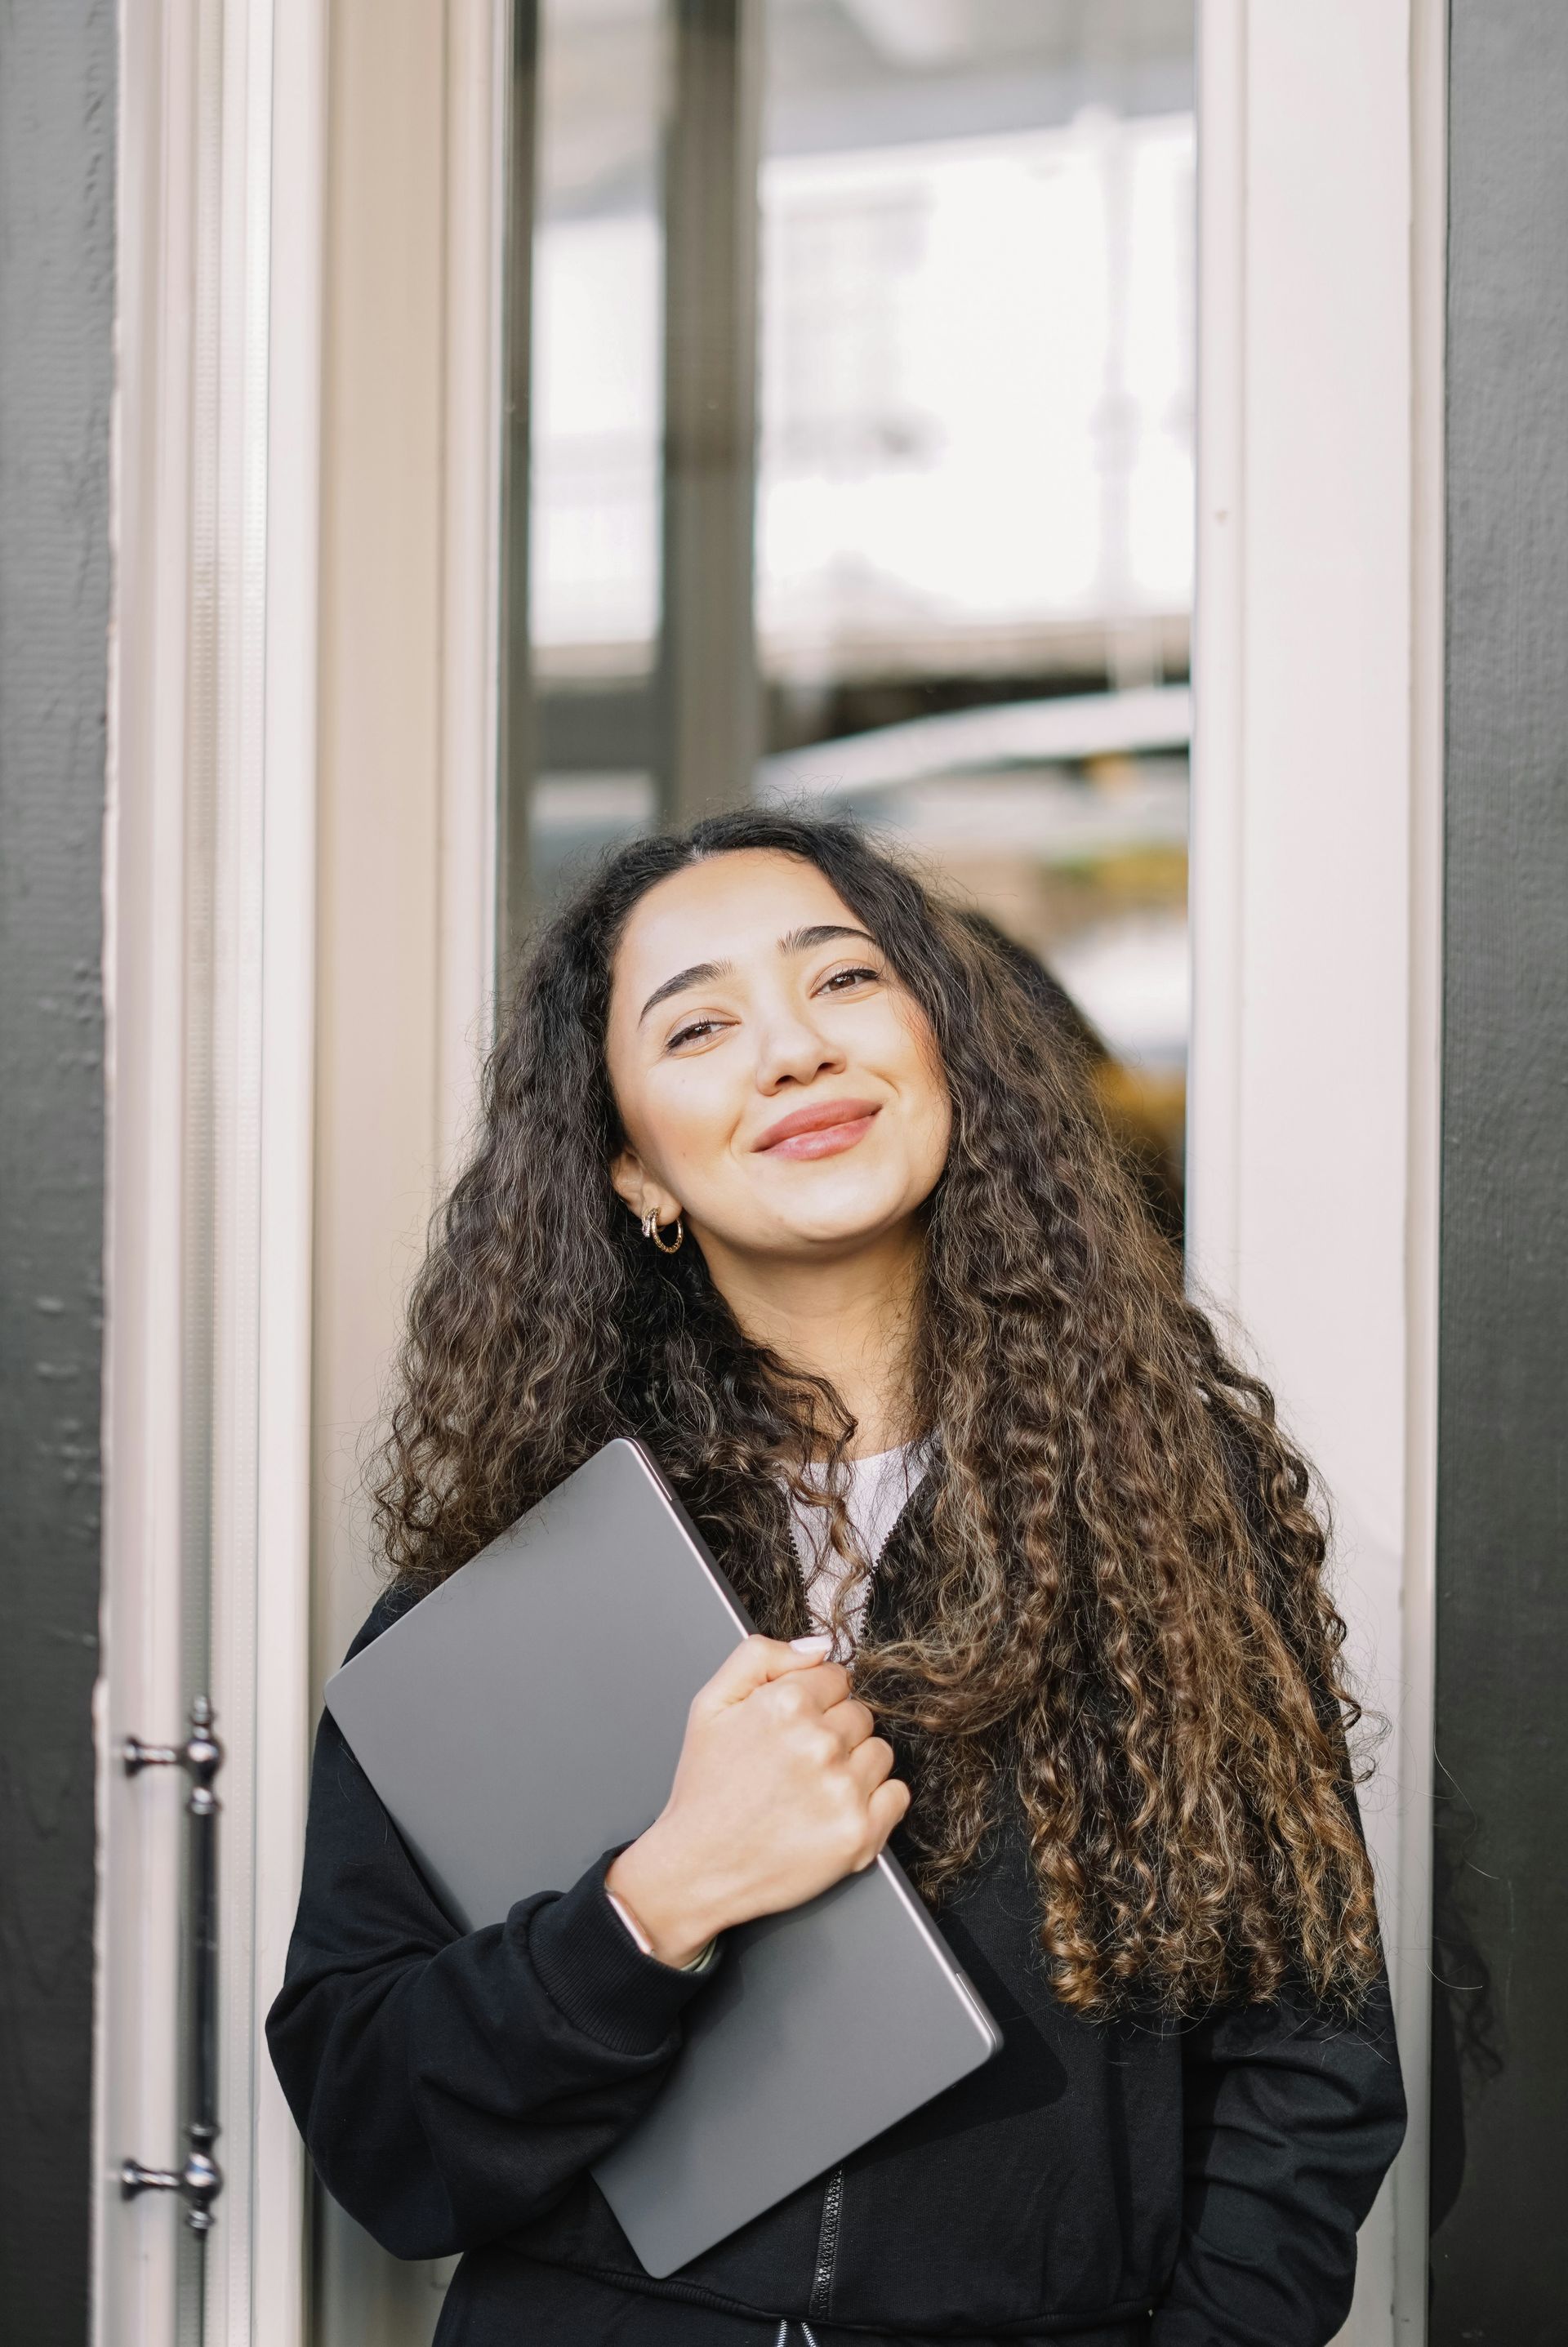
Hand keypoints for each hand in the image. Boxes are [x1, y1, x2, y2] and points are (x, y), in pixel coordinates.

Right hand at [605, 1635, 908, 1966]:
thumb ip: (759, 1657)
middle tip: (796, 1764)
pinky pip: (897, 1795)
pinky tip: (836, 1811)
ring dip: (854, 1767)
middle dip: (834, 1733)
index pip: (837, 1678)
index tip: (792, 1727)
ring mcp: (843, 1790)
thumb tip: (819, 1647)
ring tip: (811, 1791)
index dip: (813, 1701)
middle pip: (860, 1714)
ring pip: (880, 1753)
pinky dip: (876, 1804)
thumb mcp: (710, 1704)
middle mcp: (819, 1742)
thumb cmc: (705, 1788)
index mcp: (785, 1703)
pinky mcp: (860, 1833)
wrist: (697, 1868)